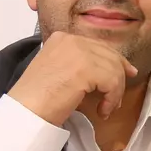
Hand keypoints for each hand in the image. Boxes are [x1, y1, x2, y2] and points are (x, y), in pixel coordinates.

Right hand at [8, 32, 137, 126]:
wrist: (25, 112)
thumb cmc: (37, 100)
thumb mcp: (58, 71)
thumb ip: (78, 64)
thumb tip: (108, 68)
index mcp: (62, 38)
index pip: (98, 46)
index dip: (115, 61)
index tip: (125, 75)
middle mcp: (71, 40)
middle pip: (110, 55)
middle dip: (119, 77)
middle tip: (118, 98)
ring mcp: (78, 52)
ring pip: (114, 69)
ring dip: (115, 93)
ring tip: (106, 109)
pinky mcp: (86, 68)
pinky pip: (113, 82)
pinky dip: (112, 99)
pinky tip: (102, 111)